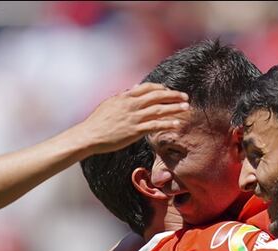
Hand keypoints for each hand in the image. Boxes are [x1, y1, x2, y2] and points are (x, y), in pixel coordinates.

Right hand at [75, 83, 189, 154]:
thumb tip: (134, 89)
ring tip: (186, 108)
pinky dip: (168, 124)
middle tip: (185, 97)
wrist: (90, 135)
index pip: (148, 88)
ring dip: (175, 108)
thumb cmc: (98, 121)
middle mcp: (132, 105)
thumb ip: (124, 96)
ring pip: (159, 110)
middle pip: (158, 96)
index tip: (169, 91)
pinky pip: (155, 126)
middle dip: (173, 95)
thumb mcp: (110, 103)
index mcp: (126, 97)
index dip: (161, 88)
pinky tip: (177, 124)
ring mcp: (134, 118)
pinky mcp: (135, 131)